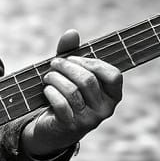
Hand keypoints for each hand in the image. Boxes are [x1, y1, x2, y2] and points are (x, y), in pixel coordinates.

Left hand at [22, 29, 122, 157]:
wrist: (53, 128)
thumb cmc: (66, 96)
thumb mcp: (70, 75)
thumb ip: (71, 54)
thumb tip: (72, 32)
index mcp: (112, 96)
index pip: (113, 75)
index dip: (91, 62)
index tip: (72, 58)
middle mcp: (105, 110)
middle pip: (88, 80)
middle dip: (67, 67)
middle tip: (54, 64)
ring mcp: (89, 120)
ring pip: (73, 91)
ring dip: (56, 78)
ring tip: (47, 76)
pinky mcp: (71, 127)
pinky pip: (61, 104)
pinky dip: (51, 93)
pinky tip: (46, 90)